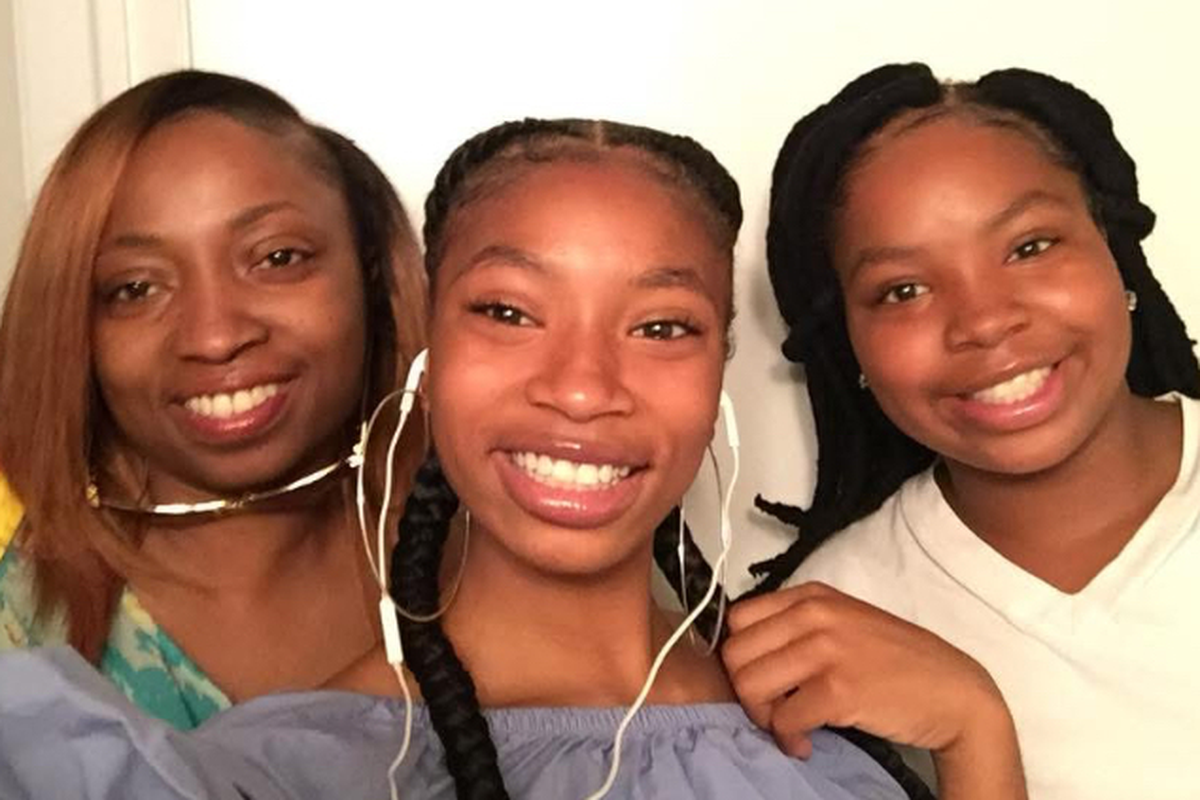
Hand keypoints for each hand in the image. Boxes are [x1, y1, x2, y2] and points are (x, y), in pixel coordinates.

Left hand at [722, 582, 1007, 759]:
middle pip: (735, 655)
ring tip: (789, 727)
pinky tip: (806, 743)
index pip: (737, 619)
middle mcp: (814, 615)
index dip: (740, 655)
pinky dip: (789, 740)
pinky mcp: (839, 690)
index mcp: (812, 597)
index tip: (760, 678)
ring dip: (763, 717)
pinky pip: (783, 720)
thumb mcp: (843, 624)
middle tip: (773, 710)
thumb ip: (798, 628)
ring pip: (750, 686)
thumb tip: (746, 655)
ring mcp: (826, 651)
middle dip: (746, 691)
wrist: (953, 690)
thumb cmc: (896, 661)